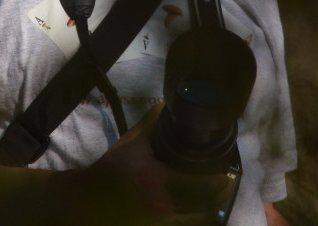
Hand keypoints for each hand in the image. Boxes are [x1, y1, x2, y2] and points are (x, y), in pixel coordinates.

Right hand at [82, 104, 233, 222]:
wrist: (89, 200)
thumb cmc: (111, 170)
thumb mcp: (131, 143)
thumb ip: (152, 123)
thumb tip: (168, 103)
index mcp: (157, 180)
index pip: (199, 184)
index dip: (219, 180)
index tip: (227, 172)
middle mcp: (162, 204)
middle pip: (205, 205)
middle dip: (221, 193)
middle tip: (228, 181)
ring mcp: (161, 222)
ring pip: (199, 219)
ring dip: (212, 208)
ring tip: (218, 195)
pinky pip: (186, 224)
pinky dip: (197, 217)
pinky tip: (201, 208)